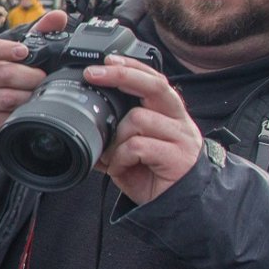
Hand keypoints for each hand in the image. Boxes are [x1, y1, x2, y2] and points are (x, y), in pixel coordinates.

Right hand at [0, 9, 68, 130]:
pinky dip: (25, 111)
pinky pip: (10, 116)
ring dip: (30, 94)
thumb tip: (58, 17)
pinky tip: (31, 106)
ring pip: (8, 97)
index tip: (23, 51)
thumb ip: (39, 31)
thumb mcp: (20, 50)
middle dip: (30, 76)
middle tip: (43, 76)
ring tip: (40, 90)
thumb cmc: (9, 70)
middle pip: (4, 74)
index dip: (2, 49)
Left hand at [87, 55, 202, 204]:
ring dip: (117, 138)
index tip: (107, 61)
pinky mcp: (177, 157)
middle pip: (155, 86)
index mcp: (168, 114)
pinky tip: (122, 168)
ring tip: (115, 157)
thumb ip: (116, 135)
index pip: (155, 80)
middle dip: (123, 75)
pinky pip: (138, 146)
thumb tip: (86, 126)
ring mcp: (180, 137)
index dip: (132, 67)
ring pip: (138, 119)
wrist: (181, 207)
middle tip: (95, 74)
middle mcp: (178, 120)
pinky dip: (122, 157)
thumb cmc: (157, 176)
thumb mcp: (133, 151)